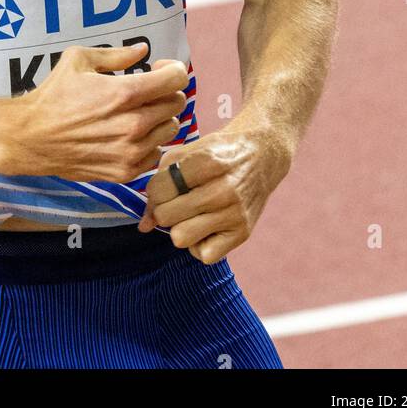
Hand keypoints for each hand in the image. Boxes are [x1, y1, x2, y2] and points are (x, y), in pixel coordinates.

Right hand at [2, 42, 188, 182]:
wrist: (31, 137)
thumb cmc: (53, 95)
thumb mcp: (79, 60)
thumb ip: (117, 54)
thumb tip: (144, 50)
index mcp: (125, 93)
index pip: (176, 78)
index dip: (172, 68)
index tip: (159, 68)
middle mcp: (134, 124)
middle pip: (177, 103)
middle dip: (166, 91)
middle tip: (147, 90)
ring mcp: (131, 152)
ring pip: (171, 129)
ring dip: (160, 118)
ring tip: (139, 113)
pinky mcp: (125, 172)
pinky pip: (156, 154)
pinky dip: (150, 143)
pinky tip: (130, 135)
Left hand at [137, 112, 293, 262]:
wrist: (262, 156)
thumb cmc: (218, 153)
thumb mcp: (188, 152)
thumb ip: (160, 180)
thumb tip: (144, 225)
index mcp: (207, 161)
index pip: (159, 189)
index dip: (155, 190)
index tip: (166, 186)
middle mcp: (223, 189)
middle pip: (166, 216)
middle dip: (164, 209)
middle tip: (177, 200)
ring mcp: (234, 213)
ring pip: (180, 238)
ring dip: (180, 228)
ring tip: (190, 214)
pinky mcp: (243, 233)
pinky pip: (203, 256)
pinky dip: (199, 244)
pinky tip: (205, 226)